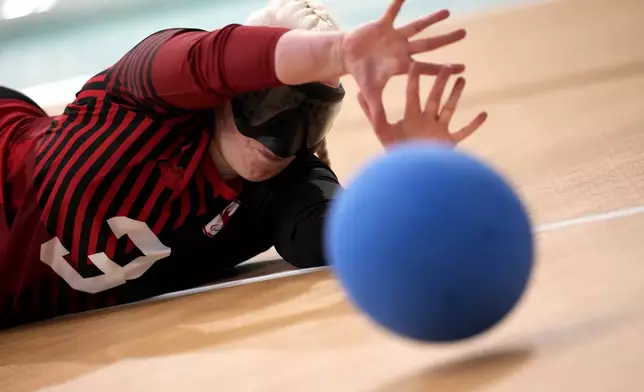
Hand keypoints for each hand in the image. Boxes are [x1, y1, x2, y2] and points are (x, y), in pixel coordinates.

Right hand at [341, 1, 465, 110]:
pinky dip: (398, 3)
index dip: (442, 69)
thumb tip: (380, 127)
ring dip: (431, 19)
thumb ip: (376, 108)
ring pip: (416, 26)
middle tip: (464, 34)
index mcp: (402, 66)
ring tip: (447, 12)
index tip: (461, 68)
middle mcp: (402, 50)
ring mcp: (394, 37)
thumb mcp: (371, 94)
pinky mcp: (382, 25)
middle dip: (445, 40)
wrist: (348, 57)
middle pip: (428, 45)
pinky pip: (392, 12)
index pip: (426, 68)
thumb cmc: (362, 75)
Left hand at [357, 62, 487, 147]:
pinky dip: (474, 124)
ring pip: (450, 109)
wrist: (407, 177)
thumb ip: (371, 112)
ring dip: (456, 95)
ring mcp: (438, 132)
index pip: (413, 95)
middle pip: (434, 98)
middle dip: (440, 83)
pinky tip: (484, 113)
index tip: (418, 63)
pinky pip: (464, 132)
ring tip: (463, 79)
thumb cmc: (393, 154)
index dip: (415, 80)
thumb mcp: (381, 130)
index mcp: (410, 118)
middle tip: (447, 65)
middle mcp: (425, 122)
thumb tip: (358, 92)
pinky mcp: (448, 144)